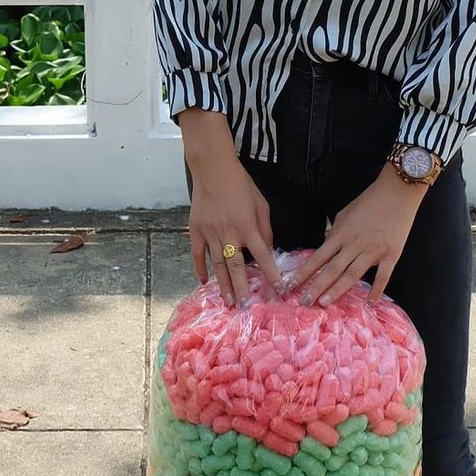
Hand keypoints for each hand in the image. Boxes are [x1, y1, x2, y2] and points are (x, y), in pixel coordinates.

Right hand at [186, 151, 284, 305]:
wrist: (212, 169)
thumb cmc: (241, 184)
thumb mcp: (261, 204)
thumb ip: (265, 229)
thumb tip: (267, 250)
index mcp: (248, 226)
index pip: (263, 256)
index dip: (272, 274)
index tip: (279, 290)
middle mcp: (229, 233)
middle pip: (237, 268)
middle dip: (243, 289)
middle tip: (246, 307)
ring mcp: (210, 233)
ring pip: (218, 265)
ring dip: (223, 285)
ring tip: (228, 302)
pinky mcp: (196, 230)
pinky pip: (198, 254)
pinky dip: (200, 269)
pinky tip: (205, 281)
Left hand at [290, 165, 427, 305]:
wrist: (397, 192)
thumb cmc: (370, 201)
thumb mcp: (345, 213)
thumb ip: (335, 232)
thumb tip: (326, 247)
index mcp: (341, 234)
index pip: (318, 257)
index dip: (304, 272)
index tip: (291, 285)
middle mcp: (354, 244)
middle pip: (331, 269)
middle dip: (316, 287)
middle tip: (304, 302)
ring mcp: (373, 251)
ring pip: (352, 275)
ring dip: (337, 290)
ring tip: (324, 303)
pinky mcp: (391, 255)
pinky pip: (382, 277)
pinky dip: (376, 291)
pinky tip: (369, 303)